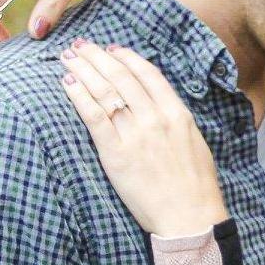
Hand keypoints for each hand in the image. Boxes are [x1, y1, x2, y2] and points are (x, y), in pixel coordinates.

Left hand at [60, 39, 227, 237]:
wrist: (190, 218)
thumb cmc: (196, 187)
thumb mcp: (195, 143)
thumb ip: (176, 121)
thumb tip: (158, 107)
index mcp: (178, 114)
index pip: (148, 74)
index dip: (126, 57)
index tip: (112, 49)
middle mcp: (156, 118)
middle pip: (121, 76)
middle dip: (98, 56)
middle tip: (81, 45)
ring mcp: (135, 135)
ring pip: (105, 91)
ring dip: (84, 69)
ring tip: (68, 57)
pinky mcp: (116, 154)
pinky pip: (93, 116)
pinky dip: (79, 96)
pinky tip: (68, 83)